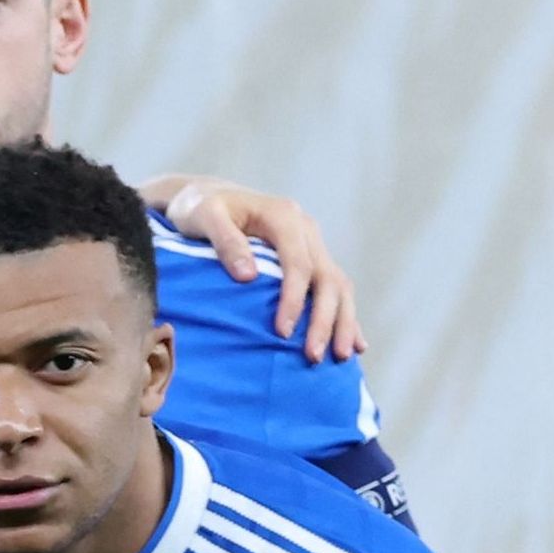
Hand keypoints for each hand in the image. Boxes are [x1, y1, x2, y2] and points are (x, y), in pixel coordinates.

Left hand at [139, 173, 360, 360]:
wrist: (206, 196)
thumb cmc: (199, 208)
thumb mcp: (204, 217)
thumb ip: (225, 241)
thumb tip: (248, 276)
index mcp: (283, 217)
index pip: (298, 264)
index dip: (294, 299)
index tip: (282, 331)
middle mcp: (305, 229)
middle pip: (327, 277)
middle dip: (324, 319)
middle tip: (313, 355)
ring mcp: (312, 243)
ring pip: (338, 284)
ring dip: (343, 321)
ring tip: (341, 356)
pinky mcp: (310, 257)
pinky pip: (335, 287)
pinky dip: (345, 314)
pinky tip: (354, 342)